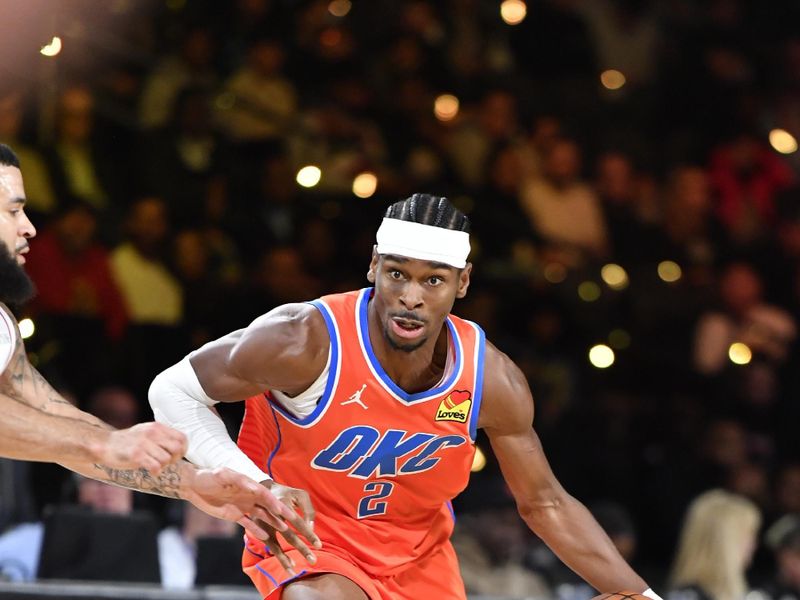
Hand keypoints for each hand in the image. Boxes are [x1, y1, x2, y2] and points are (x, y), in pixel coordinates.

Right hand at [90, 422, 186, 474]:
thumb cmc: (130, 441)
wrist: (106, 444)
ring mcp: (143, 444)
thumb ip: (164, 436)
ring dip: (163, 466)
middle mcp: (152, 433)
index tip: (175, 456)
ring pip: (166, 459)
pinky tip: (151, 471)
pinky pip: (155, 466)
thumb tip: (182, 446)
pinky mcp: (135, 455)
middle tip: (165, 463)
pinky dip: (156, 471)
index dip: (183, 450)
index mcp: (157, 427)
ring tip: (155, 465)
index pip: (182, 438)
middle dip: (175, 459)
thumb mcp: (149, 432)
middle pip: (177, 449)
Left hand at [186, 468, 320, 554]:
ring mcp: (243, 506)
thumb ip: (239, 480)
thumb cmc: (208, 476)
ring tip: (284, 530)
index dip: (275, 503)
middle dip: (280, 514)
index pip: (265, 495)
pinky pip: (248, 524)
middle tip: (294, 522)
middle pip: (268, 506)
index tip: (284, 511)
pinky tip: (266, 536)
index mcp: (248, 485)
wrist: (193, 485)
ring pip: (261, 516)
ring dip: (272, 522)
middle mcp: (249, 496)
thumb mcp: (223, 474)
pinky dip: (256, 530)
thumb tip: (256, 487)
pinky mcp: (234, 515)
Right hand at [255, 481, 320, 575]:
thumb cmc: (288, 494)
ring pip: (275, 545)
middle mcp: (271, 515)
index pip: (298, 522)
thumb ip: (309, 510)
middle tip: (313, 561)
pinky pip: (269, 547)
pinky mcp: (258, 530)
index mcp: (283, 503)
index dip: (309, 534)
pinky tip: (288, 566)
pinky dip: (278, 557)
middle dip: (301, 549)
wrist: (264, 490)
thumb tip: (311, 529)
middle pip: (288, 535)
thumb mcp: (301, 495)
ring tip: (295, 571)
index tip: (318, 545)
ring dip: (285, 559)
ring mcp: (262, 524)